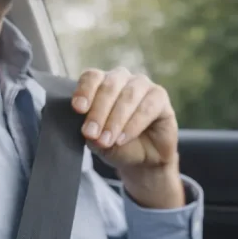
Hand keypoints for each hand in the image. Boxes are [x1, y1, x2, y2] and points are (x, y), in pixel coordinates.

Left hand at [72, 68, 184, 208]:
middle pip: (109, 86)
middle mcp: (122, 79)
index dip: (84, 91)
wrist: (145, 161)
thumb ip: (93, 136)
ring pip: (128, 96)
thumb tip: (91, 134)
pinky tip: (123, 139)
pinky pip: (147, 107)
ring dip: (115, 120)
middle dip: (98, 112)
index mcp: (102, 83)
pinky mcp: (160, 97)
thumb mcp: (99, 143)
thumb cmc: (119, 146)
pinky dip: (133, 124)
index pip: (91, 77)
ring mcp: (142, 85)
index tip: (78, 109)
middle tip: (91, 133)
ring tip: (106, 141)